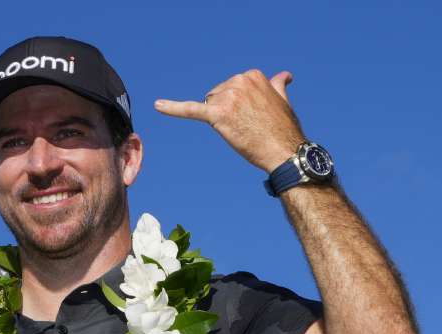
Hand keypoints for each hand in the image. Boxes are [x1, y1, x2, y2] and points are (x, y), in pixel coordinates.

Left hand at [155, 69, 303, 172]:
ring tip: (241, 129)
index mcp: (252, 75)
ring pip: (209, 105)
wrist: (284, 150)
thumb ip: (276, 86)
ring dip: (219, 119)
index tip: (253, 116)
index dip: (237, 105)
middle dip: (226, 111)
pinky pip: (191, 109)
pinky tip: (157, 105)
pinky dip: (172, 108)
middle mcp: (238, 81)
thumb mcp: (282, 101)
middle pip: (217, 96)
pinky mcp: (217, 115)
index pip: (230, 88)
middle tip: (248, 126)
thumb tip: (283, 75)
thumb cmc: (283, 129)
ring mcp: (227, 97)